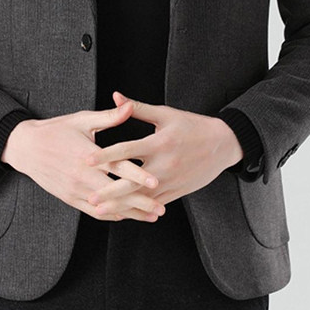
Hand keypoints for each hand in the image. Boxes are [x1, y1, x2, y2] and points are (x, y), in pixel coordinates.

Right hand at [1, 99, 165, 222]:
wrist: (26, 148)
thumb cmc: (57, 130)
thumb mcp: (82, 119)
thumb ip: (109, 116)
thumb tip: (130, 105)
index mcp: (88, 155)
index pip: (117, 168)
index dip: (138, 176)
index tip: (157, 183)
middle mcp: (82, 176)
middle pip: (116, 193)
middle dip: (140, 202)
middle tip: (161, 209)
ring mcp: (75, 190)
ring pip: (106, 207)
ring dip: (129, 213)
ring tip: (150, 216)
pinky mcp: (69, 198)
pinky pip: (93, 211)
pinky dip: (111, 215)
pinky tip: (127, 216)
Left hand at [83, 90, 243, 211]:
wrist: (223, 144)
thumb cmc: (192, 125)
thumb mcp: (166, 114)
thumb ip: (138, 108)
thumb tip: (116, 96)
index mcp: (159, 142)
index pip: (127, 150)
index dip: (106, 155)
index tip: (86, 160)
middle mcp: (164, 164)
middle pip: (132, 181)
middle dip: (109, 191)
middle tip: (89, 198)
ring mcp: (171, 180)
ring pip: (141, 197)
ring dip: (120, 205)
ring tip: (100, 210)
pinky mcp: (177, 191)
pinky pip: (154, 203)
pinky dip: (138, 209)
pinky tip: (122, 213)